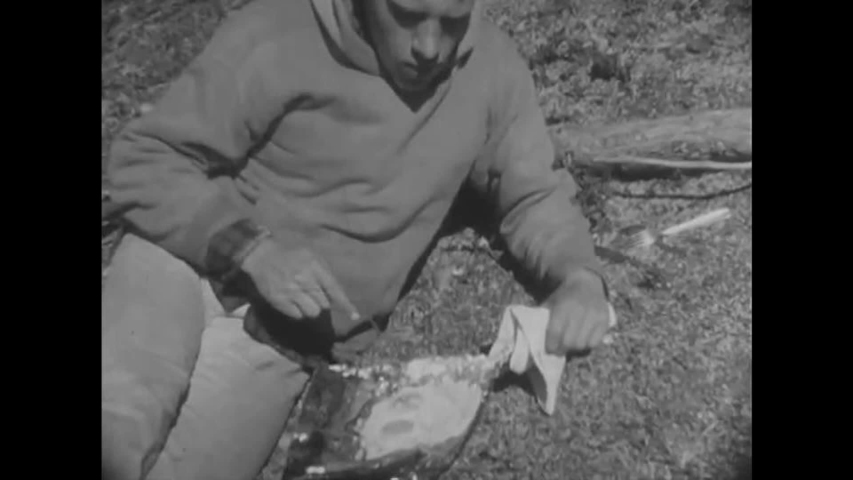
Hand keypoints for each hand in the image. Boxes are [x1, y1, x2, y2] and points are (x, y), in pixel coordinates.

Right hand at [240, 239, 360, 321]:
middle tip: (313, 294)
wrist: (261, 256)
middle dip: (322, 301)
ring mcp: (291, 292)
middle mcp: (304, 281)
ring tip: (304, 299)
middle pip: (324, 304)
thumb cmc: (290, 254)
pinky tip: (293, 302)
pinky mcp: (279, 301)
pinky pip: (297, 315)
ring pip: (312, 312)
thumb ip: (324, 272)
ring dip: (311, 308)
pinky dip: (298, 311)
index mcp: (314, 267)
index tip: (355, 316)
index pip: (334, 289)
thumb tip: (335, 292)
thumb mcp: (311, 255)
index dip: (345, 304)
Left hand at [544, 268, 610, 355]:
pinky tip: (582, 340)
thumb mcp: (550, 303)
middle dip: (562, 349)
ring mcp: (595, 315)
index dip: (551, 345)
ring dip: (574, 348)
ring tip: (569, 346)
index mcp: (563, 305)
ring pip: (582, 344)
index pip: (556, 332)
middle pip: (570, 341)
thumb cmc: (563, 297)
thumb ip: (544, 319)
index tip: (549, 349)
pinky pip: (595, 342)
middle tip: (558, 350)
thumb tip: (536, 341)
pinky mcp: (605, 320)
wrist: (585, 284)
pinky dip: (587, 345)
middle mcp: (580, 310)